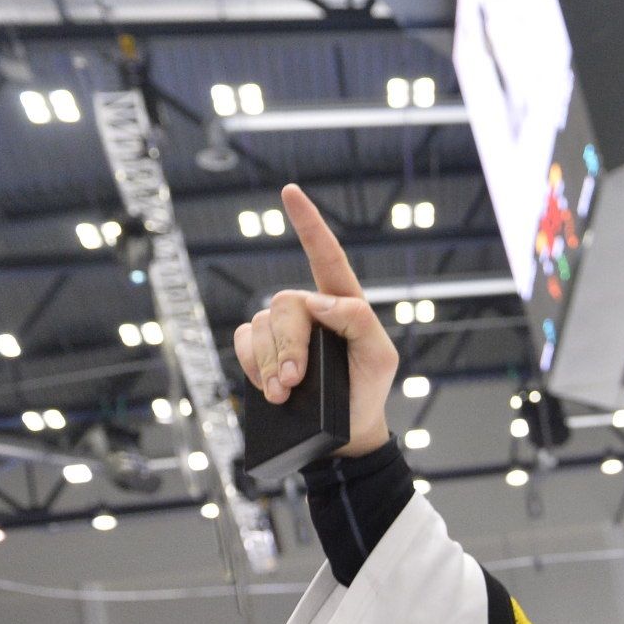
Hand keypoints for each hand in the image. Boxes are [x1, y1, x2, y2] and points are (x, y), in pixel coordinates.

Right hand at [230, 182, 397, 456]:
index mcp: (342, 304)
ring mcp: (281, 330)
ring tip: (286, 392)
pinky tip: (270, 388)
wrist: (342, 432)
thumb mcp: (380, 356)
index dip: (308, 224)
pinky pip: (243, 344)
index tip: (290, 191)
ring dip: (272, 363)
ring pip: (260, 328)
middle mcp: (308, 310)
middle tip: (296, 380)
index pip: (325, 256)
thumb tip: (318, 301)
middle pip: (284, 305)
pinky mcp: (259, 350)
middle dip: (289, 345)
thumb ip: (358, 319)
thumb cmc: (366, 390)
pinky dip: (254, 366)